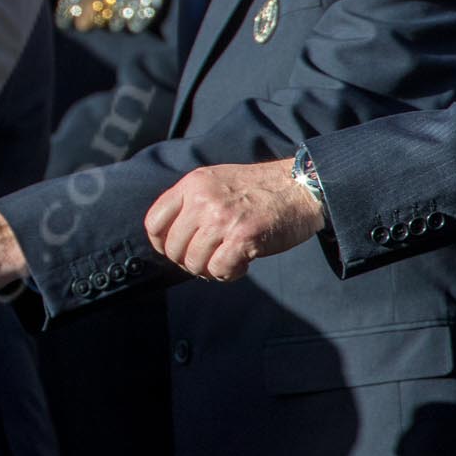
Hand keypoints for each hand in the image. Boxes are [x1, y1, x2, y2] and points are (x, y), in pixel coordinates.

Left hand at [144, 159, 324, 282]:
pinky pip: (219, 269)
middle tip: (207, 260)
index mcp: (192, 185)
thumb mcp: (216, 181)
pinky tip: (241, 265)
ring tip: (226, 261)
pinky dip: (228, 274)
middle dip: (187, 262)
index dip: (161, 243)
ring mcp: (222, 219)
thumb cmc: (259, 189)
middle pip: (173, 248)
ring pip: (194, 262)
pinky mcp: (243, 237)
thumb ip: (192, 202)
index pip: (154, 221)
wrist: (300, 187)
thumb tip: (171, 237)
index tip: (175, 251)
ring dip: (209, 270)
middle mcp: (202, 200)